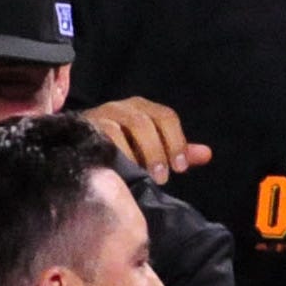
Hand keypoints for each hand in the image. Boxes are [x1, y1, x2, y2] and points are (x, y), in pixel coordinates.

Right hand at [83, 96, 208, 176]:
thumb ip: (176, 151)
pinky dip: (115, 154)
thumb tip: (207, 155)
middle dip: (156, 151)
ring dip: (135, 154)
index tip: (180, 167)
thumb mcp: (152, 150)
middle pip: (144, 122)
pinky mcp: (86, 128)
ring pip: (121, 128)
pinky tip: (121, 172)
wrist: (78, 147)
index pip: (166, 117)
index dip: (176, 141)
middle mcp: (122, 107)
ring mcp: (102, 115)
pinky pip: (102, 137)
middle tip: (162, 178)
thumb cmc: (122, 149)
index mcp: (143, 108)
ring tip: (142, 177)